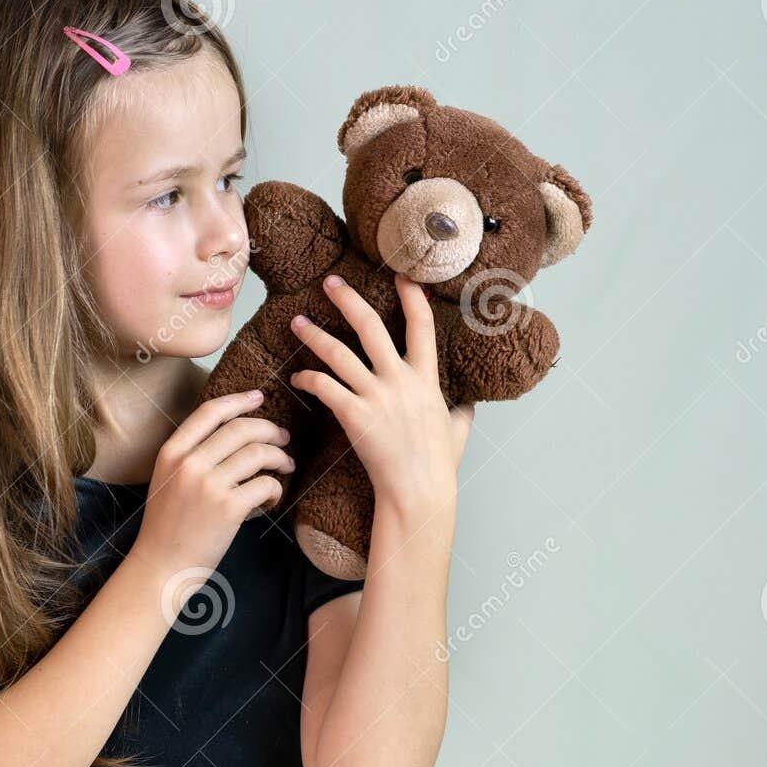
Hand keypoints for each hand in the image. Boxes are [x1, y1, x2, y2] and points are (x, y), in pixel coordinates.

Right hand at [131, 389, 295, 577]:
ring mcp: (208, 485)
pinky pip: (266, 485)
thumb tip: (231, 435)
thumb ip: (190, 457)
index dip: (238, 401)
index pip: (209, 412)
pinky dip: (277, 489)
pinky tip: (273, 497)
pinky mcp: (228, 508)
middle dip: (270, 430)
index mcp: (171, 453)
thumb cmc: (167, 527)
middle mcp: (189, 464)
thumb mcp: (167, 481)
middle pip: (241, 429)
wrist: (161, 567)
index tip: (258, 397)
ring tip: (286, 466)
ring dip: (280, 458)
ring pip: (258, 454)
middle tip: (283, 438)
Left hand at [288, 273, 472, 510]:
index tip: (399, 275)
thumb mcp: (458, 431)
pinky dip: (309, 378)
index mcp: (426, 379)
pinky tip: (298, 376)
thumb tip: (469, 405)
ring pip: (339, 353)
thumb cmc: (439, 465)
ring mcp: (377, 397)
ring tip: (297, 322)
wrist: (419, 492)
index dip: (410, 296)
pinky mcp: (355, 416)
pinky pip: (325, 387)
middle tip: (329, 282)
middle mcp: (401, 380)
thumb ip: (461, 412)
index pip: (421, 325)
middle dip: (348, 300)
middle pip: (371, 326)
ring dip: (314, 335)